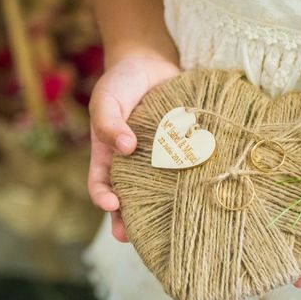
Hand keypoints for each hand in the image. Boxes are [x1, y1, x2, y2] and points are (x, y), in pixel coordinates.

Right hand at [87, 53, 179, 241]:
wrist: (150, 62)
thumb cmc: (121, 83)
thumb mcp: (106, 99)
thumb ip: (108, 122)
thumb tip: (124, 147)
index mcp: (109, 155)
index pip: (101, 184)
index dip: (103, 198)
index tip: (112, 205)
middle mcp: (134, 162)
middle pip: (131, 197)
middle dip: (131, 220)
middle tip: (136, 237)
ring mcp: (160, 157)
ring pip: (160, 189)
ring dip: (163, 207)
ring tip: (170, 224)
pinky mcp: (183, 148)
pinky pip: (185, 167)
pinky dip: (189, 181)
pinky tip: (199, 191)